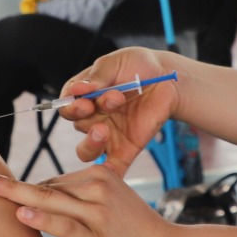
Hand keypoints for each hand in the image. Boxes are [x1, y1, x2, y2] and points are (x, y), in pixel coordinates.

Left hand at [0, 166, 172, 236]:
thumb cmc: (135, 232)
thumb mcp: (111, 203)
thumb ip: (82, 197)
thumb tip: (44, 198)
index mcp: (99, 176)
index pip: (53, 180)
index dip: (24, 188)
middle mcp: (96, 188)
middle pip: (45, 185)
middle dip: (10, 186)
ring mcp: (96, 212)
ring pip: (49, 199)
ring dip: (14, 194)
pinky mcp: (95, 236)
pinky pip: (63, 224)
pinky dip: (41, 218)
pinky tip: (21, 214)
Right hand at [57, 48, 180, 174]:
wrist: (169, 80)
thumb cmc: (139, 66)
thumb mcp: (115, 63)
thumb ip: (97, 77)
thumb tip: (77, 89)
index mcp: (85, 96)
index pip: (67, 105)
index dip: (72, 104)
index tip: (85, 98)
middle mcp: (93, 117)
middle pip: (78, 124)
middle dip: (90, 113)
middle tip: (111, 101)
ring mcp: (108, 135)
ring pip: (87, 150)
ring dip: (91, 143)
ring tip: (104, 130)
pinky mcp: (125, 149)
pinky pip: (113, 167)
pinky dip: (108, 174)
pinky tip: (108, 171)